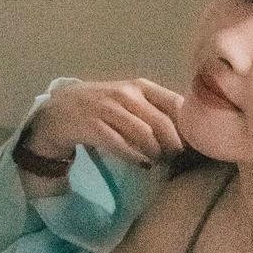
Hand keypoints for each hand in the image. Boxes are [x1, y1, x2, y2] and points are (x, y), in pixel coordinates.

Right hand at [28, 77, 186, 167]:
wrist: (59, 111)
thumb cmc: (102, 108)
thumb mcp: (130, 102)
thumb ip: (156, 112)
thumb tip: (188, 134)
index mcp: (142, 86)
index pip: (176, 104)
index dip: (187, 127)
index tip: (192, 145)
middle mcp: (127, 94)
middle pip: (162, 122)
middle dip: (174, 146)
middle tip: (176, 160)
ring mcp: (109, 108)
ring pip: (144, 134)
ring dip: (156, 153)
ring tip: (160, 163)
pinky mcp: (93, 125)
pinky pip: (121, 145)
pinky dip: (136, 158)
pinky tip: (143, 165)